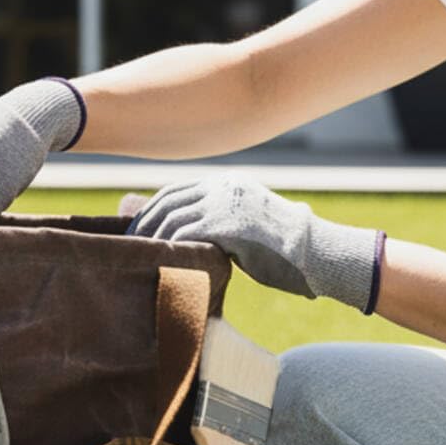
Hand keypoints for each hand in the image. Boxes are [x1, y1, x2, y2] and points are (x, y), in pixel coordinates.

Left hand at [127, 176, 382, 311]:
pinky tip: (158, 261)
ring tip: (138, 256)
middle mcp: (224, 187)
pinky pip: (185, 235)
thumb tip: (193, 240)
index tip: (136, 226)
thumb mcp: (250, 223)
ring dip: (151, 238)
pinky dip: (168, 248)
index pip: (177, 190)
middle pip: (169, 200)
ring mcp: (225, 203)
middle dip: (144, 222)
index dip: (153, 207)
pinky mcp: (227, 225)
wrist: (318, 253)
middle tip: (127, 243)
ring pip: (173, 218)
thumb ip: (223, 223)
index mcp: (228, 183)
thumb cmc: (287, 250)